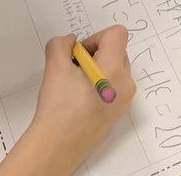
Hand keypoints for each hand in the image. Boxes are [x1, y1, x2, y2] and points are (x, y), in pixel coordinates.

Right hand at [21, 28, 134, 172]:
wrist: (58, 145)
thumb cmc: (58, 108)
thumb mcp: (55, 66)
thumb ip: (61, 44)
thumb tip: (70, 41)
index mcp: (114, 70)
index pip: (118, 34)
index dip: (96, 37)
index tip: (80, 54)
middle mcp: (125, 84)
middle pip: (118, 50)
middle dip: (96, 53)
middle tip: (75, 68)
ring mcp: (125, 99)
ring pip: (116, 68)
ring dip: (98, 68)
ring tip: (77, 84)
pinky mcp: (119, 110)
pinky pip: (115, 85)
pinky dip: (101, 83)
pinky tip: (82, 97)